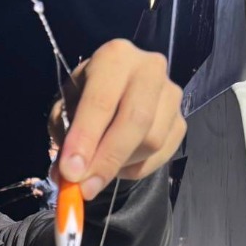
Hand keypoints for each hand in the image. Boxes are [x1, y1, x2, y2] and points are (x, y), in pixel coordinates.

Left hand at [53, 40, 185, 198]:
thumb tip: (68, 176)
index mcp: (115, 57)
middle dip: (108, 159)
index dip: (85, 139)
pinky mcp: (181, 121)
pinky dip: (135, 169)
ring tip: (97, 167)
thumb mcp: (65, 110)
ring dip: (119, 165)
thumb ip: (65, 138)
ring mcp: (172, 95)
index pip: (101, 100)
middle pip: (136, 120)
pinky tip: (118, 164)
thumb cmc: (84, 98)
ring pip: (151, 142)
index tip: (71, 171)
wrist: (116, 90)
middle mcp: (150, 68)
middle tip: (85, 188)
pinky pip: (161, 156)